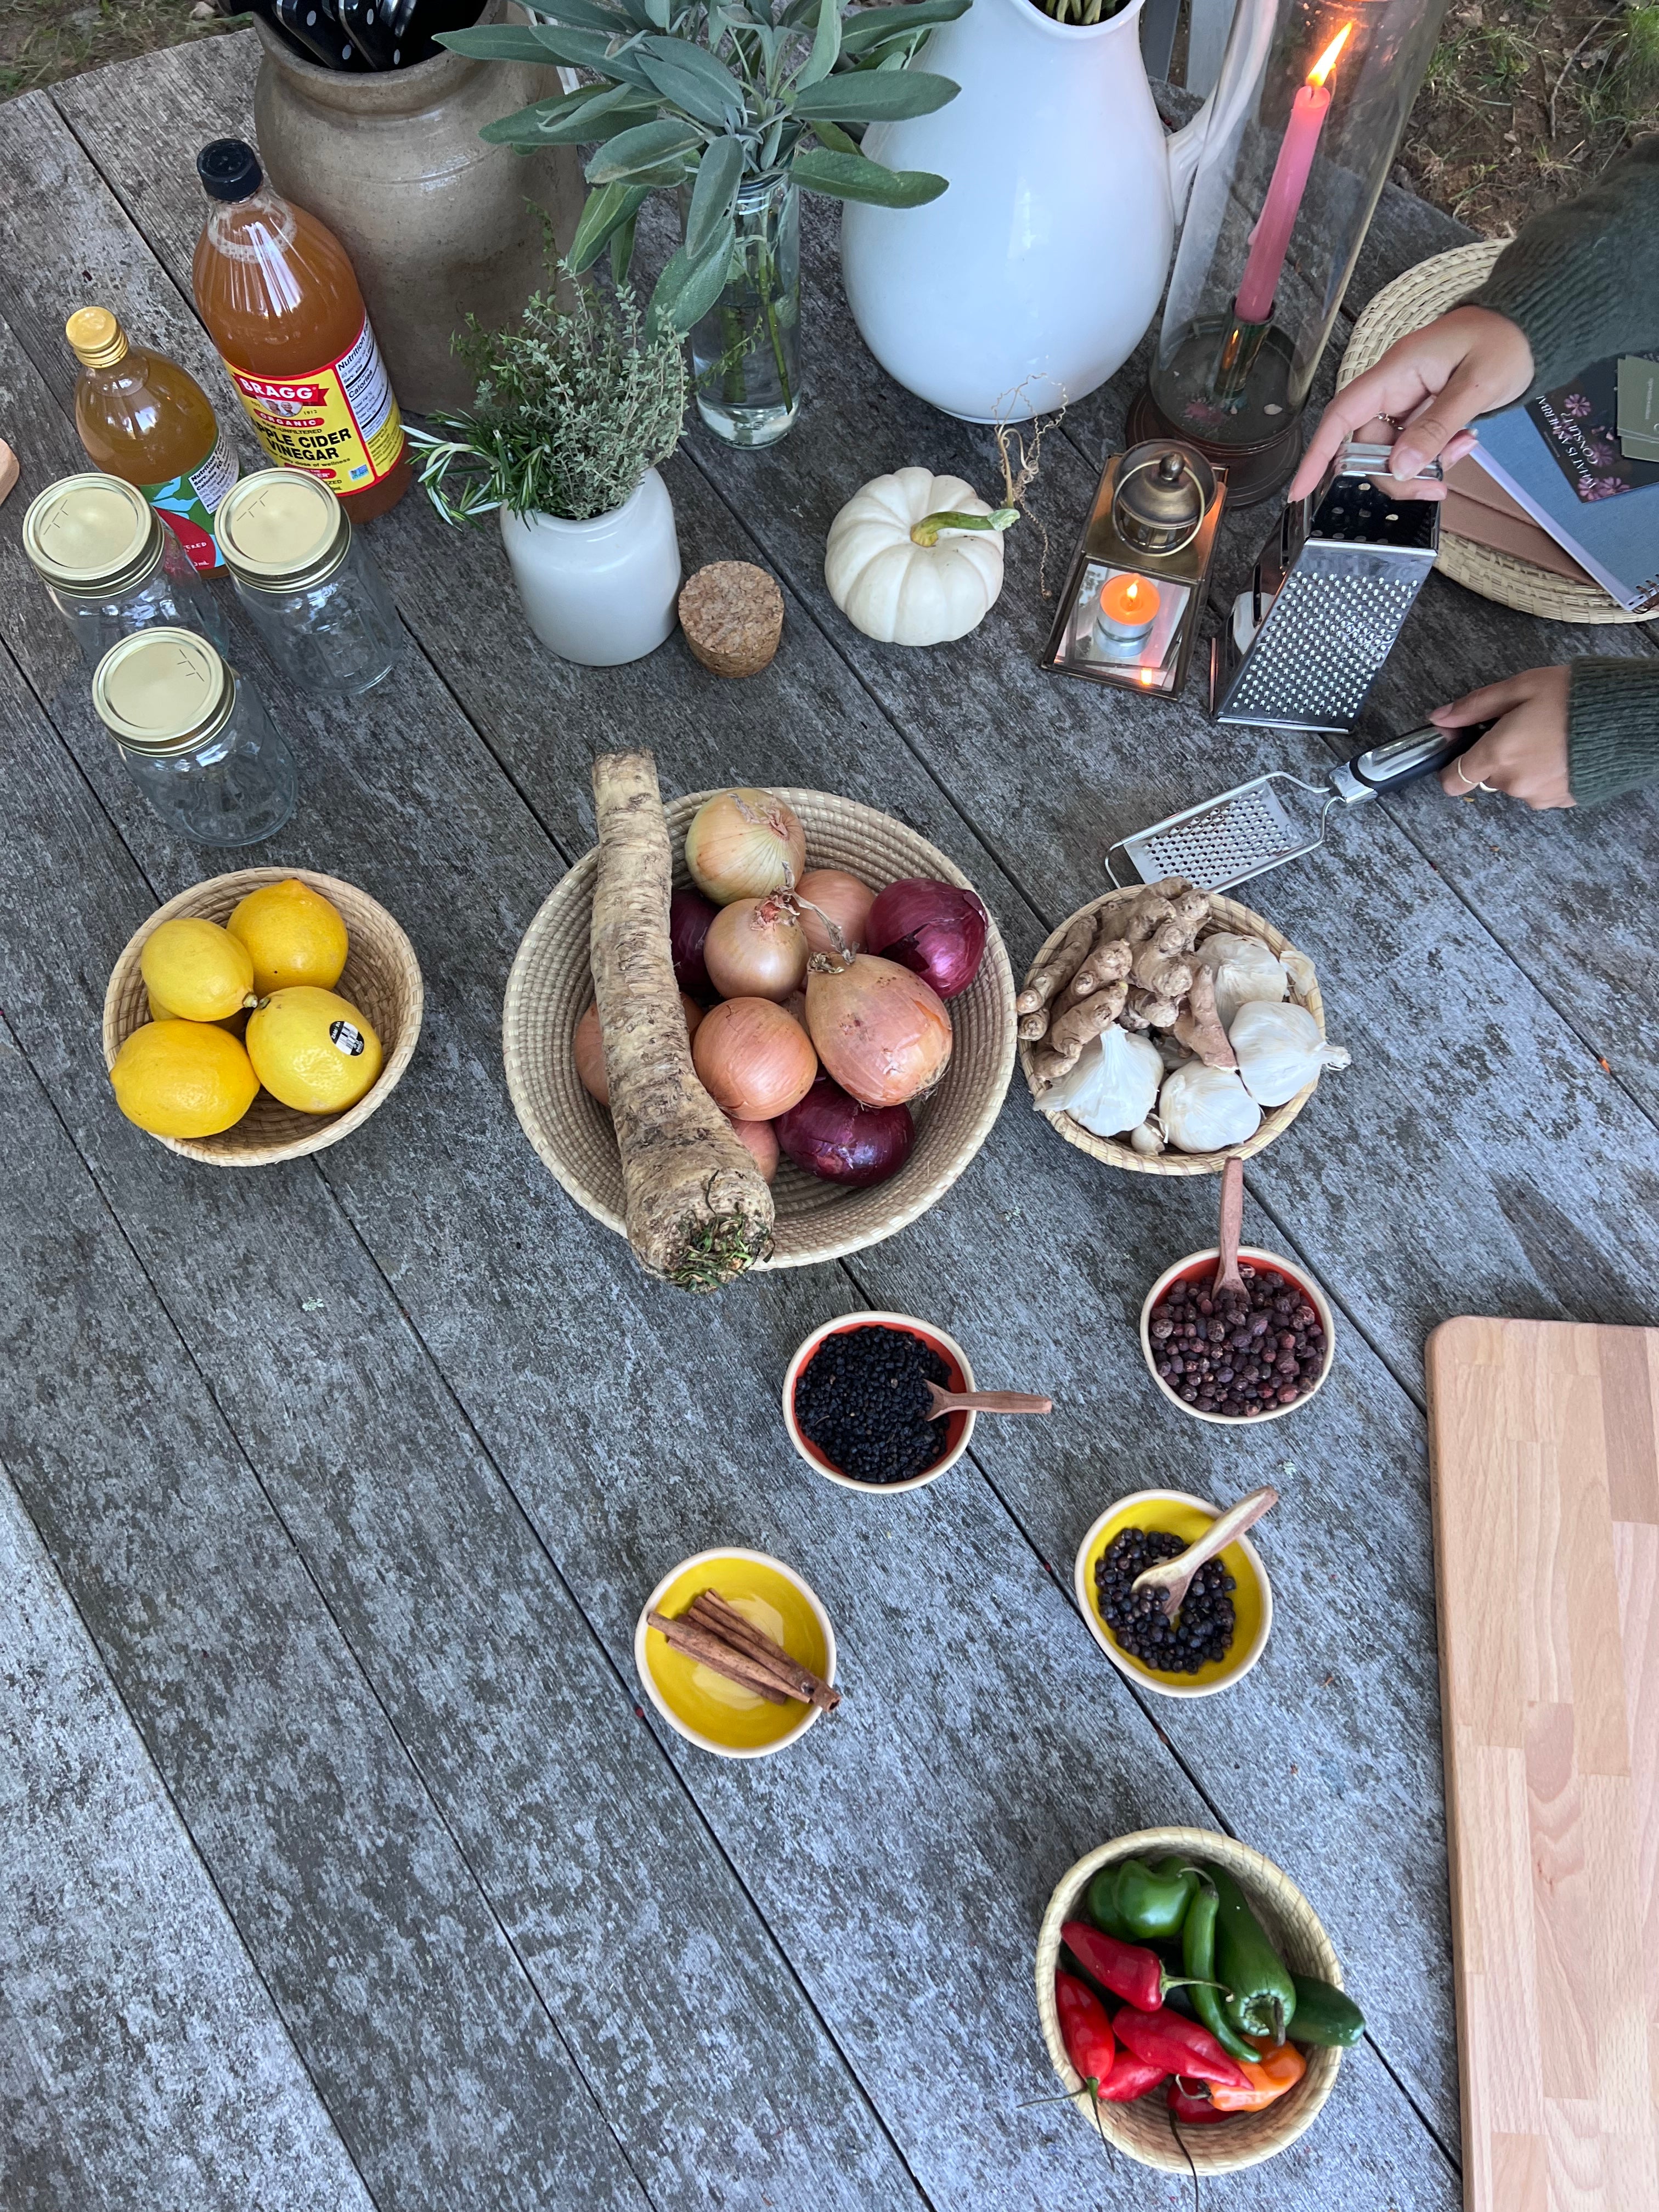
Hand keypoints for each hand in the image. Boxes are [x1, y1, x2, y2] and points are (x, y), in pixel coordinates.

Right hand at [1288, 307, 1534, 503]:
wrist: (1531, 327)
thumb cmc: (1506, 340)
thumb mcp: (1476, 386)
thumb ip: (1435, 428)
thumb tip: (1399, 467)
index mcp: (1397, 371)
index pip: (1342, 417)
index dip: (1317, 455)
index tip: (1300, 491)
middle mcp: (1394, 386)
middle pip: (1368, 446)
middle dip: (1397, 473)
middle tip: (1436, 484)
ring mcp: (1408, 398)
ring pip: (1393, 452)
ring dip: (1424, 465)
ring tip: (1462, 449)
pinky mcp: (1423, 409)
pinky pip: (1415, 445)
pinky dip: (1436, 455)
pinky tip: (1463, 443)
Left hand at [1432, 667, 1574, 808]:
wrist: (1629, 718)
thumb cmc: (1574, 697)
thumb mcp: (1520, 688)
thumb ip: (1475, 706)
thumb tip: (1440, 718)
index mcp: (1498, 756)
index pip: (1453, 781)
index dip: (1451, 768)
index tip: (1461, 753)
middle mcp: (1515, 783)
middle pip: (1488, 777)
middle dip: (1498, 756)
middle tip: (1522, 728)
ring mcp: (1540, 795)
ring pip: (1516, 783)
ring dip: (1524, 765)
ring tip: (1550, 737)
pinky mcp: (1563, 800)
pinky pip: (1541, 789)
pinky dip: (1546, 773)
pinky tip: (1563, 751)